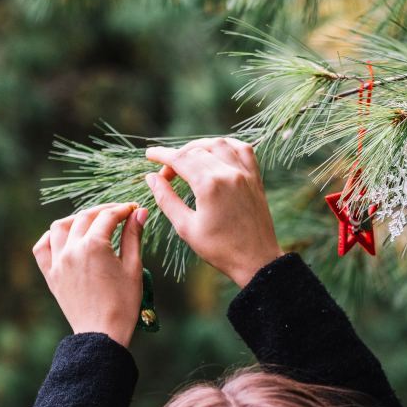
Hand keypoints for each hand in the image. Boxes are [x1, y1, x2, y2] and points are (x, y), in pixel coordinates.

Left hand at [33, 203, 146, 348]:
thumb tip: (139, 213)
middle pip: (85, 217)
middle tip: (118, 213)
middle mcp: (72, 249)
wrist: (102, 332)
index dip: (123, 209)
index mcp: (95, 246)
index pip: (108, 217)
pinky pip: (43, 247)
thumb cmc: (123, 303)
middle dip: (103, 211)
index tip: (134, 209)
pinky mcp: (51, 274)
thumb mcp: (133, 268)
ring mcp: (58, 261)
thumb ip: (134, 236)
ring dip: (76, 219)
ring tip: (91, 222)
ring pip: (60, 226)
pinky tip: (65, 237)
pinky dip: (51, 237)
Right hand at [144, 138, 283, 288]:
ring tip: (188, 159)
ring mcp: (245, 175)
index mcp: (210, 186)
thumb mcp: (186, 228)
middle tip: (167, 175)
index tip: (149, 155)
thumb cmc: (221, 250)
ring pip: (219, 145)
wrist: (257, 261)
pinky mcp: (256, 180)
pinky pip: (244, 150)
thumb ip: (166, 199)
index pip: (179, 159)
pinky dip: (228, 145)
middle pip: (196, 151)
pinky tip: (217, 152)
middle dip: (177, 157)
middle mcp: (229, 174)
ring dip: (199, 146)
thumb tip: (151, 178)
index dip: (161, 155)